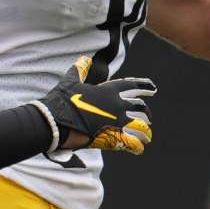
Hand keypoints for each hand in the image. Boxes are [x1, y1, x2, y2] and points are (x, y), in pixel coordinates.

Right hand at [33, 56, 155, 154]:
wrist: (56, 122)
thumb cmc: (62, 101)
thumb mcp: (70, 81)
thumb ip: (79, 69)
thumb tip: (84, 59)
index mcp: (109, 90)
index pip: (132, 85)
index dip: (144, 86)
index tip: (153, 87)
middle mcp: (117, 105)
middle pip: (140, 107)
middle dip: (146, 112)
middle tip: (149, 117)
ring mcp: (117, 122)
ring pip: (141, 126)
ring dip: (146, 132)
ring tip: (147, 137)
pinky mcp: (113, 138)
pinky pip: (132, 142)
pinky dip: (137, 146)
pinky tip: (139, 149)